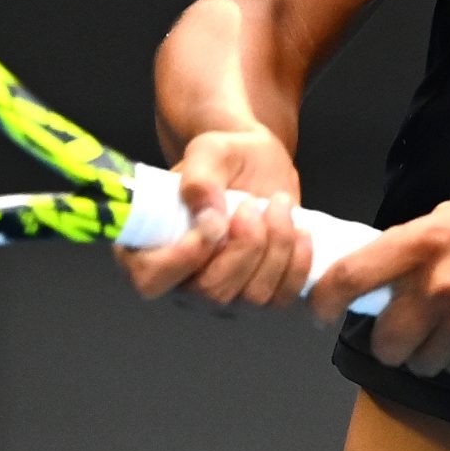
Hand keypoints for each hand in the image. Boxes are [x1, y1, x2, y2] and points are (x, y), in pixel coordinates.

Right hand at [115, 126, 314, 309]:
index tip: (212, 223)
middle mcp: (183, 282)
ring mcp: (223, 295)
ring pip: (251, 298)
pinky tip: (299, 229)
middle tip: (250, 205)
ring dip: (274, 247)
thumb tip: (208, 219)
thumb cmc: (223, 159)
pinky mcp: (260, 295)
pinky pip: (281, 298)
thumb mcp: (207, 152)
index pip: (151, 279)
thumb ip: (199, 179)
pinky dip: (297, 263)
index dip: (181, 259)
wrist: (257, 164)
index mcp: (151, 249)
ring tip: (277, 205)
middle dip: (243, 246)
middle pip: (210, 292)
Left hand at [308, 187, 449, 375]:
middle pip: (385, 342)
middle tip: (407, 330)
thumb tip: (381, 270)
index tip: (322, 313)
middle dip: (391, 343)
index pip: (352, 276)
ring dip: (432, 352)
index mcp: (427, 240)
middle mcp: (441, 285)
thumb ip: (421, 241)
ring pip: (422, 362)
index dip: (325, 301)